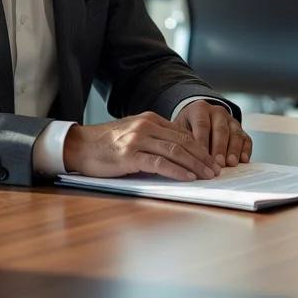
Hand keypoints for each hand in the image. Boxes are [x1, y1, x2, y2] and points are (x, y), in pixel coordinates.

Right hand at [63, 112, 219, 181]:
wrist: (80, 145)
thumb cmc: (107, 144)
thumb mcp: (134, 133)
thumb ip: (155, 138)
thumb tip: (179, 151)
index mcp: (151, 119)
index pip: (183, 133)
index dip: (201, 147)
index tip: (213, 159)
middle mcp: (147, 126)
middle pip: (183, 141)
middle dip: (204, 156)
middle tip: (217, 169)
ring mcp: (138, 140)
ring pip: (175, 151)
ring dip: (195, 164)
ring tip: (208, 175)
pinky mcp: (130, 156)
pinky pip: (159, 163)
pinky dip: (176, 170)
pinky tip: (187, 177)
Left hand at [174, 101, 252, 167]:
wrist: (197, 116)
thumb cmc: (187, 126)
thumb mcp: (180, 128)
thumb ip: (182, 139)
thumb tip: (182, 159)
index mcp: (200, 109)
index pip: (202, 124)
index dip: (203, 141)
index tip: (202, 156)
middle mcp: (217, 112)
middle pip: (220, 129)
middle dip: (220, 148)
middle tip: (218, 163)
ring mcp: (230, 120)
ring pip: (235, 133)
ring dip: (233, 150)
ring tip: (231, 163)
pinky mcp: (240, 129)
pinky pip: (245, 138)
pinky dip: (246, 149)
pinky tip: (244, 160)